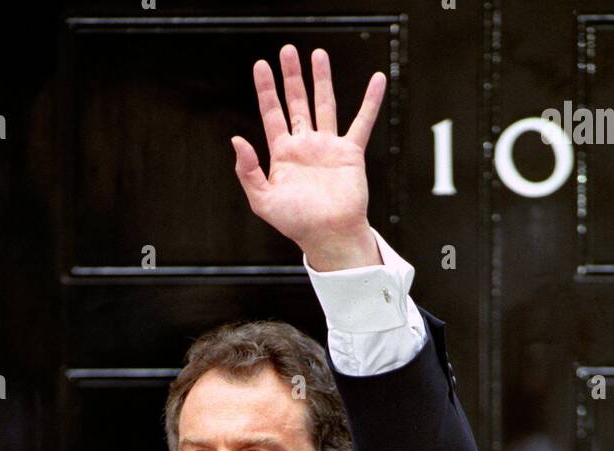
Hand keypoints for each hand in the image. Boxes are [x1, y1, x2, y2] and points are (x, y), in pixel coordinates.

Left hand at [231, 45, 385, 265]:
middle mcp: (305, 146)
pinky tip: (377, 80)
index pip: (272, 114)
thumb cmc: (297, 224)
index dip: (266, 90)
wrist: (329, 236)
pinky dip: (371, 101)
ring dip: (321, 79)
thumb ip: (247, 171)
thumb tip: (236, 139)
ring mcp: (328, 147)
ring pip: (324, 104)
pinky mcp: (350, 153)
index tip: (261, 65)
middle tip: (288, 51)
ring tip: (317, 54)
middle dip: (292, 77)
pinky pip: (362, 122)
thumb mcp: (263, 201)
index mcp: (283, 155)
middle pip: (297, 102)